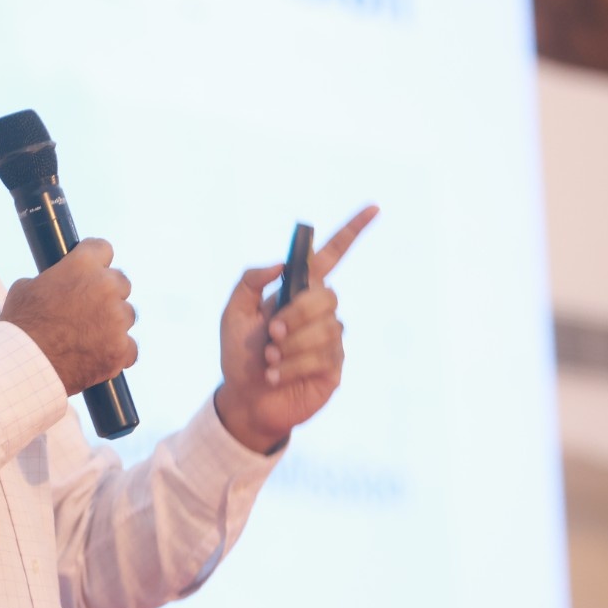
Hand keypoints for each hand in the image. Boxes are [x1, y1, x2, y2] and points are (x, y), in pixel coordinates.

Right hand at [0, 238, 136, 395]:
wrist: (23, 365)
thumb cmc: (20, 326)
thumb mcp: (27, 288)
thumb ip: (52, 280)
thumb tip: (56, 284)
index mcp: (82, 265)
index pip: (103, 249)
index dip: (95, 261)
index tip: (90, 271)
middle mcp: (106, 287)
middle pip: (121, 282)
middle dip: (107, 294)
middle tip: (87, 309)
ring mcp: (117, 320)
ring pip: (126, 315)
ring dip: (112, 323)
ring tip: (88, 337)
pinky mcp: (121, 349)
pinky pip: (129, 348)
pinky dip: (117, 352)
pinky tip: (98, 355)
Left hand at [214, 206, 378, 452]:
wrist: (244, 399)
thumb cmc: (240, 355)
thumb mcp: (232, 313)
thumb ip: (249, 282)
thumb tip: (281, 264)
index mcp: (297, 292)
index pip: (330, 257)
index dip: (352, 232)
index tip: (374, 207)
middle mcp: (319, 312)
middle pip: (325, 296)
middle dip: (295, 315)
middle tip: (270, 335)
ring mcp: (330, 339)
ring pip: (325, 329)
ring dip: (289, 346)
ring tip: (269, 361)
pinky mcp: (334, 366)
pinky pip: (322, 356)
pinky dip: (291, 365)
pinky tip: (276, 376)